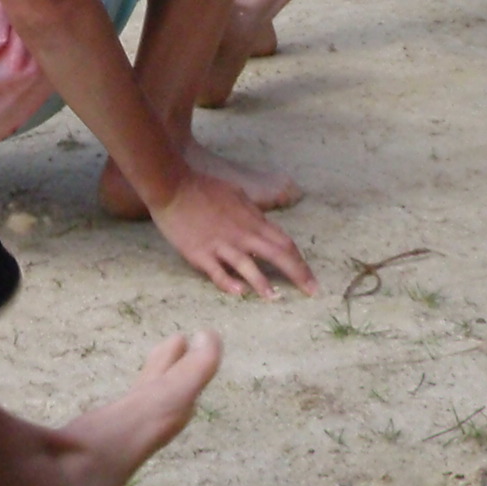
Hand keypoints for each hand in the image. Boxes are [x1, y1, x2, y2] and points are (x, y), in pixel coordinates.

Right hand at [149, 171, 317, 299]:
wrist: (173, 186)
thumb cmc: (204, 188)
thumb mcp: (237, 195)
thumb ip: (253, 214)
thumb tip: (265, 227)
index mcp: (252, 220)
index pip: (284, 243)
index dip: (301, 262)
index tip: (312, 279)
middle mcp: (242, 234)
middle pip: (277, 254)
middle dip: (298, 274)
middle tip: (312, 292)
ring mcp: (221, 244)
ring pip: (249, 266)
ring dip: (264, 283)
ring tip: (276, 298)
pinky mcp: (200, 253)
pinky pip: (217, 271)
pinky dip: (229, 282)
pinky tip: (240, 293)